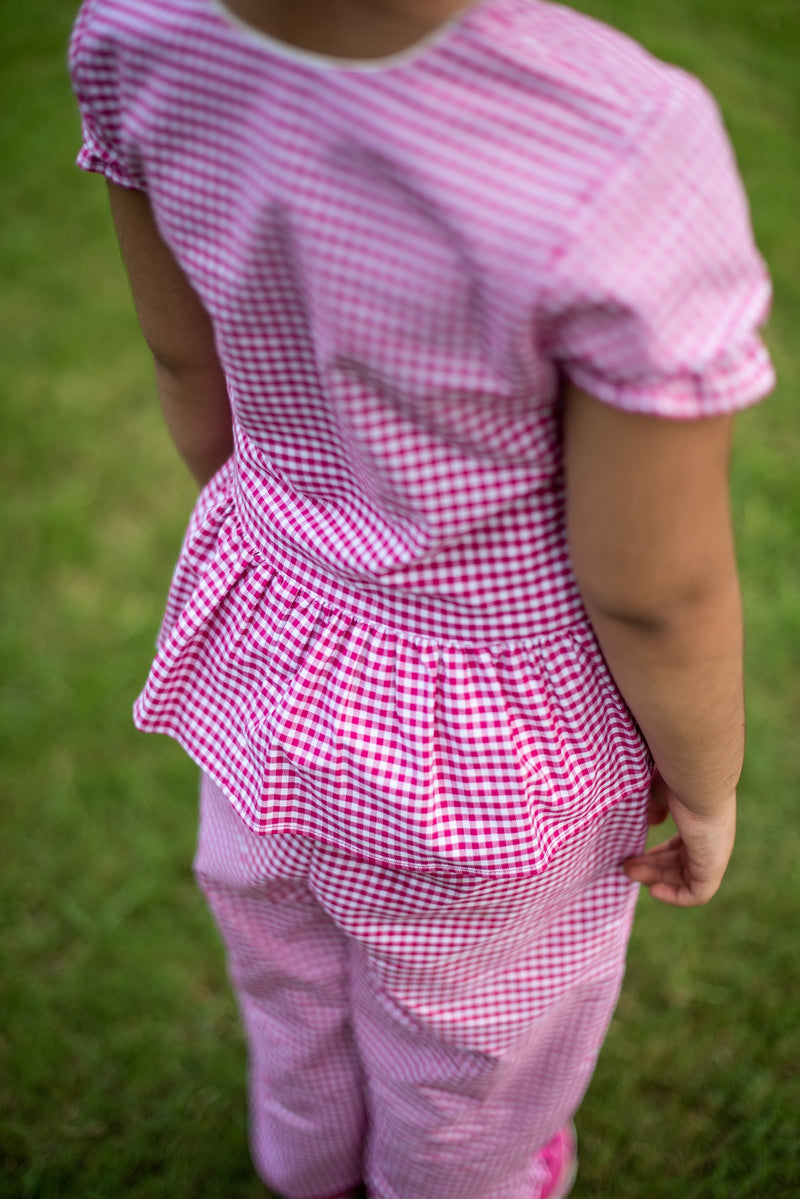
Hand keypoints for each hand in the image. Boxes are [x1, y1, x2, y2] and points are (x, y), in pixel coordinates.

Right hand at [624, 774, 735, 906]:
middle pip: (679, 864)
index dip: (659, 855)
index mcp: (701, 823)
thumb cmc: (678, 779)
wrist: (697, 781)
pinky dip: (675, 896)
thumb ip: (655, 807)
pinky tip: (654, 890)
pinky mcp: (712, 868)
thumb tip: (652, 819)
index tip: (636, 855)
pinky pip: (696, 894)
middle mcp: (710, 841)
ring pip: (683, 878)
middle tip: (626, 867)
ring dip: (655, 879)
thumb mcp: (660, 793)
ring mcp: (712, 855)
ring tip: (629, 872)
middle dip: (651, 868)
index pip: (681, 847)